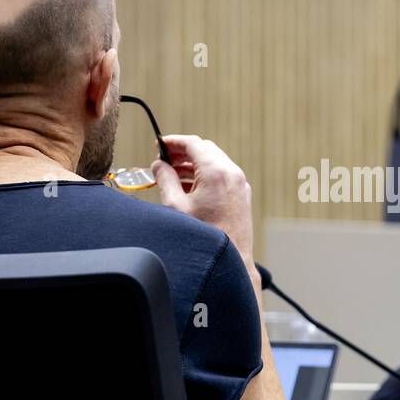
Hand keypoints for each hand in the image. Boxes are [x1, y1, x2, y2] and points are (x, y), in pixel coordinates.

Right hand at [152, 134, 256, 269]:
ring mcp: (239, 183)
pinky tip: (189, 186)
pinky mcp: (241, 194)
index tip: (159, 144)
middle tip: (164, 159)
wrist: (231, 258)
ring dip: (193, 164)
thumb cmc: (205, 235)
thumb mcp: (176, 205)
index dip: (173, 142)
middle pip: (205, 149)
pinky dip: (205, 174)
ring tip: (172, 174)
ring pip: (214, 161)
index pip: (193, 144)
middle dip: (183, 152)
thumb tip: (158, 166)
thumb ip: (165, 180)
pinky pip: (222, 174)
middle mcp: (231, 173)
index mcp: (216, 172)